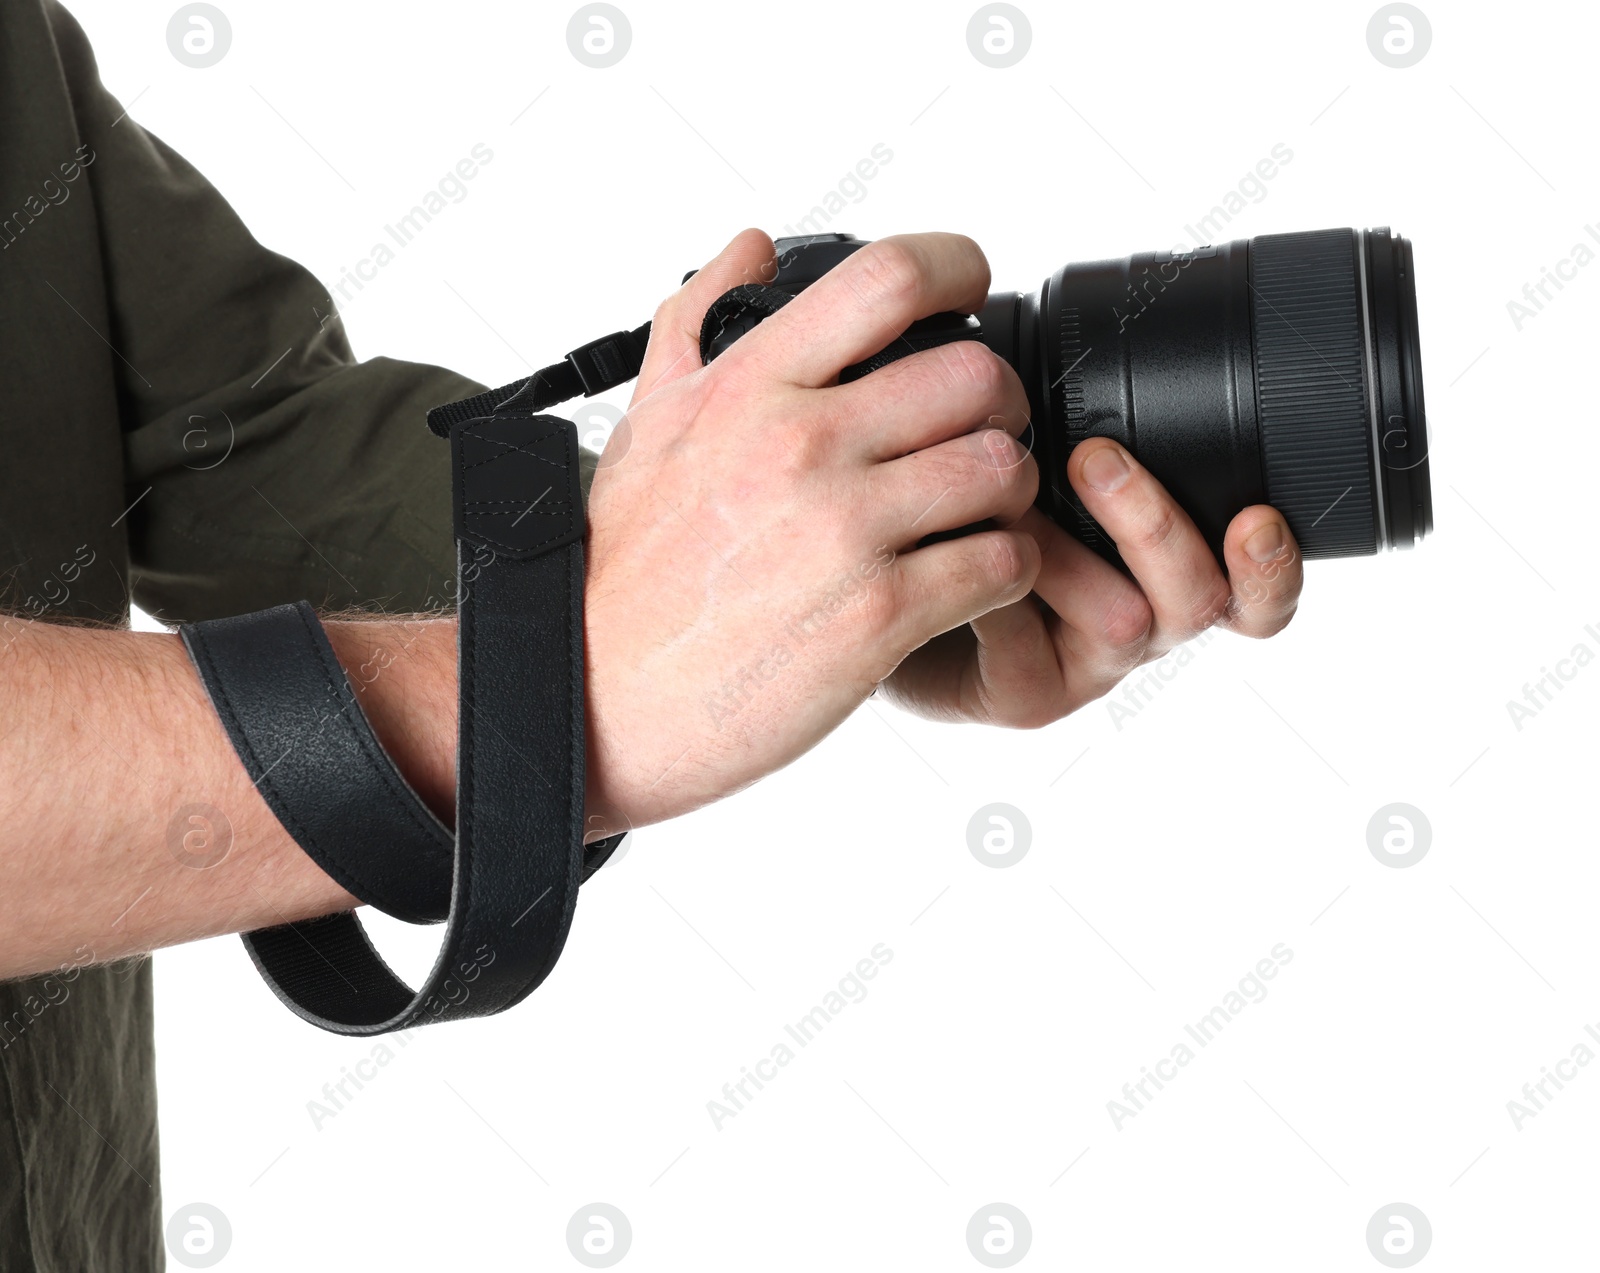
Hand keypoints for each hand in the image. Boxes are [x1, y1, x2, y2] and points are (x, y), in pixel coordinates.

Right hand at [582, 229, 1042, 830]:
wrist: (597, 695)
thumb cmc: (625, 571)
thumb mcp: (646, 425)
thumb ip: (695, 322)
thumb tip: (751, 246)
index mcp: (749, 386)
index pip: (889, 279)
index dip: (958, 267)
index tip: (972, 289)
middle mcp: (800, 444)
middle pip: (974, 376)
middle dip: (998, 403)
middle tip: (982, 432)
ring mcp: (844, 530)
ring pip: (1001, 469)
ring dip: (1009, 491)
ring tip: (980, 513)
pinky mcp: (877, 616)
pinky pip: (1000, 564)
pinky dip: (1006, 569)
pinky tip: (971, 579)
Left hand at [880, 439, 1302, 725]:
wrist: (886, 590)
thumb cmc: (965, 514)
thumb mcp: (1032, 454)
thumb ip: (1078, 415)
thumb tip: (1098, 323)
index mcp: (1163, 565)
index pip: (1253, 581)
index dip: (1273, 562)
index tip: (1260, 516)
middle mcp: (1142, 617)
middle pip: (1204, 598)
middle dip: (1156, 522)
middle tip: (1095, 459)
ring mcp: (1086, 664)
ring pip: (1126, 623)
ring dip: (1068, 550)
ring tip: (1008, 498)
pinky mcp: (1025, 694)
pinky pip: (1027, 647)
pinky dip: (994, 586)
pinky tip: (951, 550)